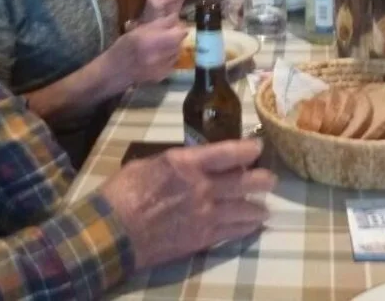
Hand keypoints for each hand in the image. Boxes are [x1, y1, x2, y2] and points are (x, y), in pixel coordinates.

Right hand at [99, 139, 276, 269]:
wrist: (114, 232)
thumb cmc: (123, 193)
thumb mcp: (148, 165)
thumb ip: (176, 164)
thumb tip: (191, 163)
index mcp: (186, 164)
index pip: (227, 153)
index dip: (247, 149)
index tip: (258, 147)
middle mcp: (202, 187)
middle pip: (244, 182)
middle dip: (262, 179)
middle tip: (270, 179)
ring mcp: (205, 214)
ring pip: (244, 209)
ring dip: (258, 207)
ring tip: (264, 207)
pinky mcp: (203, 238)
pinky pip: (234, 232)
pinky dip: (247, 227)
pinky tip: (253, 225)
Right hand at [111, 13, 186, 85]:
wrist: (114, 71)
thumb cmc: (123, 47)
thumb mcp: (137, 31)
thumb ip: (158, 24)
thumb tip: (175, 17)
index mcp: (151, 40)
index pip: (178, 33)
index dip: (179, 28)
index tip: (174, 26)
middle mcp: (158, 55)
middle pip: (179, 43)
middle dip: (176, 37)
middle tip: (168, 35)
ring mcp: (161, 68)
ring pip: (177, 53)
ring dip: (174, 48)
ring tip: (163, 46)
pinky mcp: (162, 76)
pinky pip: (172, 64)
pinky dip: (169, 58)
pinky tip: (159, 57)